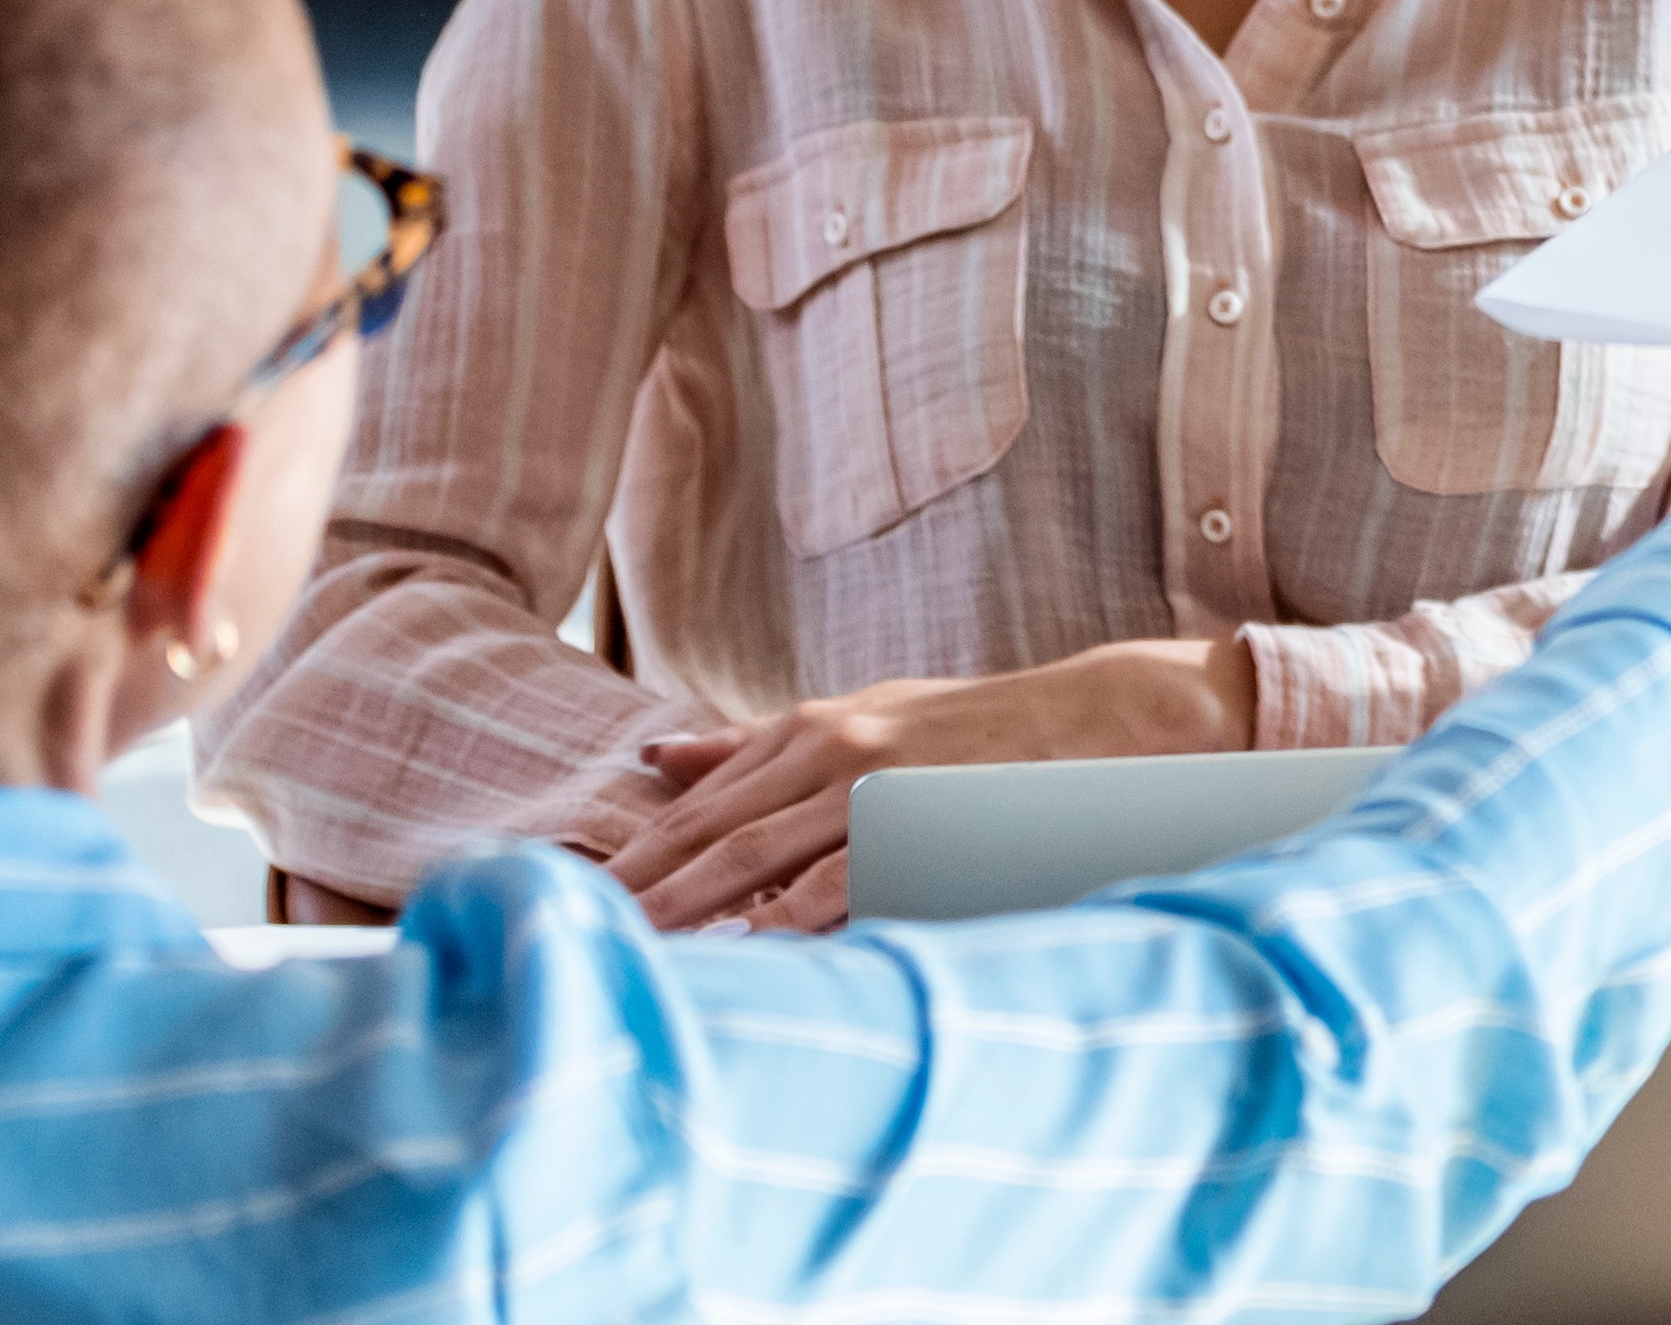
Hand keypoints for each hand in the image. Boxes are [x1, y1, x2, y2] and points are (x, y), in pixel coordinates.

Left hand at [608, 635, 1257, 932]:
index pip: (695, 801)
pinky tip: (743, 954)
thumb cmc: (982, 729)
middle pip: (708, 832)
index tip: (563, 893)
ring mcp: (877, 790)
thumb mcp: (867, 717)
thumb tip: (655, 759)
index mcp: (812, 729)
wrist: (1108, 716)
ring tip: (630, 952)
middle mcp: (832, 751)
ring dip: (690, 910)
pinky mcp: (924, 829)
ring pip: (757, 861)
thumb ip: (758, 744)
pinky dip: (785, 922)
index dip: (631, 853)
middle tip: (568, 932)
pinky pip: (839, 887)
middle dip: (637, 887)